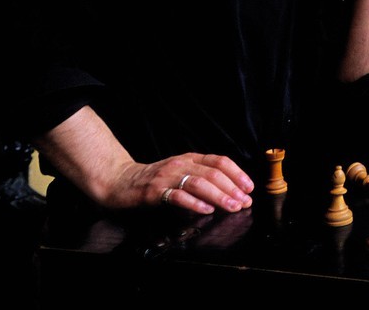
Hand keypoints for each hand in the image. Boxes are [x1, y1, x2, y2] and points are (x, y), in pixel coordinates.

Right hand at [37, 106, 253, 215]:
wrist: (119, 181)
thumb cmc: (153, 179)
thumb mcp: (180, 172)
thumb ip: (200, 176)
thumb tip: (230, 190)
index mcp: (190, 158)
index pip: (220, 161)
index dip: (237, 173)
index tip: (249, 187)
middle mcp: (181, 164)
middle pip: (213, 174)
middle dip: (233, 188)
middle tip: (245, 202)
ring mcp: (167, 177)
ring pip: (199, 183)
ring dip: (219, 196)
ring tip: (232, 206)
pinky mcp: (154, 191)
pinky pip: (177, 196)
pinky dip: (194, 203)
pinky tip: (206, 210)